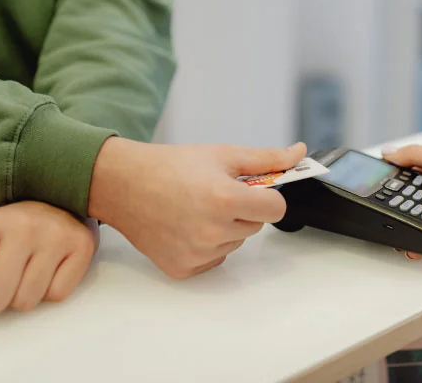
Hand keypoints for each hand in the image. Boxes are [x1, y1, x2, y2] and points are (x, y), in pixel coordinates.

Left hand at [0, 201, 97, 312]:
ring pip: (27, 300)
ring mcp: (56, 236)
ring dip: (25, 296)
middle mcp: (25, 227)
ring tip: (28, 273)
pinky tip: (51, 272)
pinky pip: (57, 294)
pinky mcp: (83, 246)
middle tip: (5, 280)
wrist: (62, 203)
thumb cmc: (19, 228)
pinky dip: (51, 291)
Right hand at [88, 139, 306, 278]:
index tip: (254, 189)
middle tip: (215, 194)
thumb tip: (299, 153)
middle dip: (245, 209)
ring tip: (197, 208)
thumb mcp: (222, 155)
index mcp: (225, 199)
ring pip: (236, 242)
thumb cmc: (170, 166)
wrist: (121, 184)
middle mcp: (212, 231)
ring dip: (226, 227)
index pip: (276, 209)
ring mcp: (197, 253)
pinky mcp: (182, 268)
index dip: (268, 196)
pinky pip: (215, 258)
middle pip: (256, 226)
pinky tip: (186, 226)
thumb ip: (266, 158)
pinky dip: (208, 245)